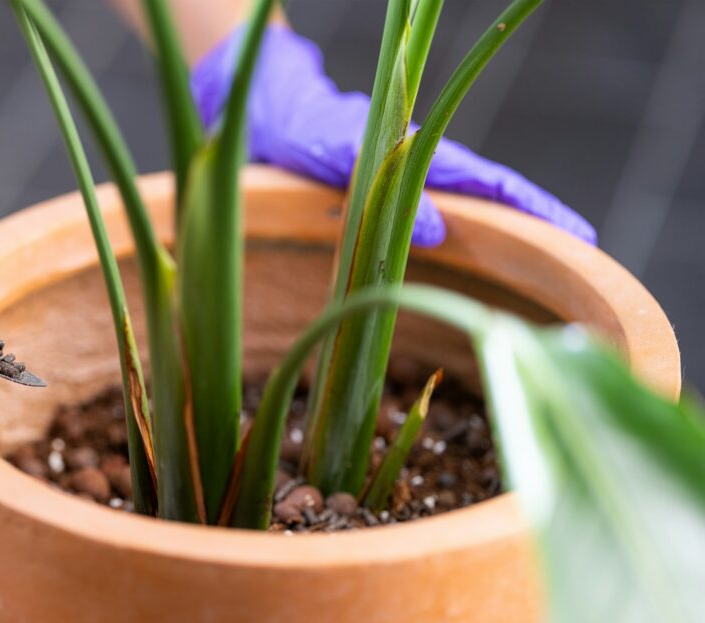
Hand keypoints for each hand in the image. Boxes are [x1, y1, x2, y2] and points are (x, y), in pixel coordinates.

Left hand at [190, 25, 595, 246]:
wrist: (270, 119)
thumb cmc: (295, 126)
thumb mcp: (328, 149)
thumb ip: (377, 180)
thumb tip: (437, 230)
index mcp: (418, 152)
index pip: (490, 184)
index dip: (534, 210)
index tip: (577, 236)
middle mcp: (420, 173)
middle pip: (491, 203)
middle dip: (536, 231)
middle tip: (581, 264)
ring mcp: (405, 191)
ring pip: (466, 219)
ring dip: (502, 244)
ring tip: (543, 275)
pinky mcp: (384, 209)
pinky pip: (430, 232)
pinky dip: (460, 249)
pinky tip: (474, 274)